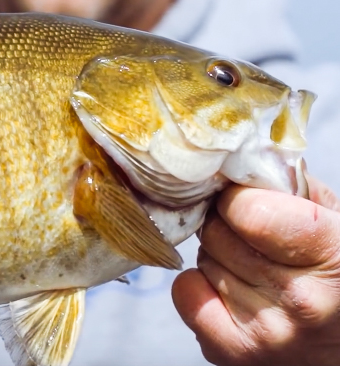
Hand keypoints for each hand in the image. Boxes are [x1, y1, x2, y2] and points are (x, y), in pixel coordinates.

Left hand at [172, 175, 339, 365]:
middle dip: (227, 224)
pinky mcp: (233, 352)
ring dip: (218, 256)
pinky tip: (232, 290)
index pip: (246, 210)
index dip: (239, 198)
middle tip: (251, 234)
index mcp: (333, 258)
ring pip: (202, 260)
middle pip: (217, 234)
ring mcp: (264, 332)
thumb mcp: (339, 225)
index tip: (248, 199)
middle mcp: (299, 301)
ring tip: (253, 266)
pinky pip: (184, 292)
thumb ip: (296, 188)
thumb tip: (239, 161)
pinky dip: (199, 284)